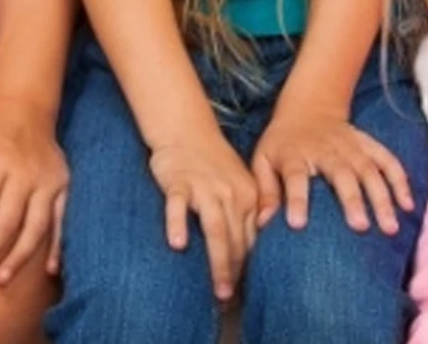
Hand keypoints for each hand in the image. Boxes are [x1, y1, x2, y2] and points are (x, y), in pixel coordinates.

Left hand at [0, 95, 67, 288]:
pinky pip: (61, 219)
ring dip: (19, 256)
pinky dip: (58, 245)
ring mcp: (48, 180)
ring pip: (35, 226)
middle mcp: (26, 173)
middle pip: (7, 221)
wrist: (26, 108)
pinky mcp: (63, 185)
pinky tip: (50, 270)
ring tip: (1, 279)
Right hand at [147, 131, 257, 302]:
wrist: (187, 129)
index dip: (247, 266)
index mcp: (248, 194)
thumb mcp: (236, 186)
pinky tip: (177, 244)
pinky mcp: (179, 182)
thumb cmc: (212, 164)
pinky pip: (178, 205)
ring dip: (218, 259)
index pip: (250, 237)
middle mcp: (230, 192)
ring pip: (215, 227)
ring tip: (218, 287)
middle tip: (229, 299)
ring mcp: (205, 187)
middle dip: (234, 270)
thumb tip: (250, 255)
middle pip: (235, 237)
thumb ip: (244, 215)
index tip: (243, 292)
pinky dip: (178, 224)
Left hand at [252, 105, 413, 237]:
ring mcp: (351, 146)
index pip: (295, 176)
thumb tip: (262, 224)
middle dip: (352, 199)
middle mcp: (326, 150)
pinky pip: (387, 160)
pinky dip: (400, 180)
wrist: (308, 107)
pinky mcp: (367, 144)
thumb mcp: (262, 160)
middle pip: (341, 173)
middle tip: (360, 227)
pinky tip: (408, 205)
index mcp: (294, 155)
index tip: (298, 224)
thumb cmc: (282, 143)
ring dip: (382, 196)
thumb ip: (264, 191)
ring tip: (390, 227)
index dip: (296, 199)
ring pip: (369, 169)